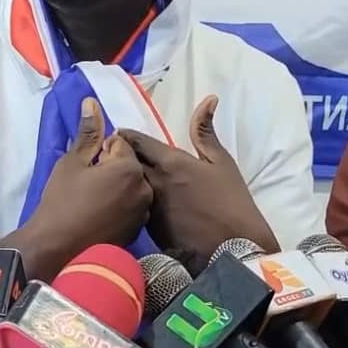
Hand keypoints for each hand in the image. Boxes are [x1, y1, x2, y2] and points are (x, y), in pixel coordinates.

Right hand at [27, 98, 151, 269]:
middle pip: (129, 165)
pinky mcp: (138, 231)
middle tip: (87, 184)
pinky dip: (119, 205)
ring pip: (131, 186)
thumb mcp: (72, 162)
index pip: (119, 144)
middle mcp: (145, 188)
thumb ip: (88, 132)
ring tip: (92, 199)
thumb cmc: (62, 201)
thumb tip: (92, 102)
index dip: (99, 152)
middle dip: (111, 168)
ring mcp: (143, 212)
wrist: (58, 248)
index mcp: (130, 167)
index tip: (85, 168)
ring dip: (117, 187)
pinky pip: (131, 207)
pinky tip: (99, 214)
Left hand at [119, 95, 276, 271]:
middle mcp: (153, 183)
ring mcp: (148, 207)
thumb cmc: (231, 201)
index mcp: (170, 162)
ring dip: (122, 178)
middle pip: (125, 163)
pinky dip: (130, 200)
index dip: (125, 136)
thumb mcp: (221, 162)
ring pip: (127, 186)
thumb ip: (205, 131)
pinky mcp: (149, 229)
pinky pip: (134, 207)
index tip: (119, 133)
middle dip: (118, 155)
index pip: (136, 142)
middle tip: (114, 152)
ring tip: (119, 175)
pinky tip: (133, 201)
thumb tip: (208, 99)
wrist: (232, 248)